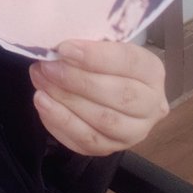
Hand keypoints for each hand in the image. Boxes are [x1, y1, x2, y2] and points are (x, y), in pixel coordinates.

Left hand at [29, 39, 168, 156]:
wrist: (110, 85)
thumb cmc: (103, 60)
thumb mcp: (103, 44)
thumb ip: (89, 45)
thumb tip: (59, 49)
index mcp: (151, 71)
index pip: (129, 62)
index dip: (95, 56)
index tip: (64, 49)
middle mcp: (152, 105)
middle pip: (119, 95)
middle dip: (77, 80)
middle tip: (47, 66)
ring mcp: (134, 132)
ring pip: (104, 122)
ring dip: (66, 101)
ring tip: (40, 82)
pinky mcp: (113, 148)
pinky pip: (87, 141)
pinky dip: (61, 122)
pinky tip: (43, 103)